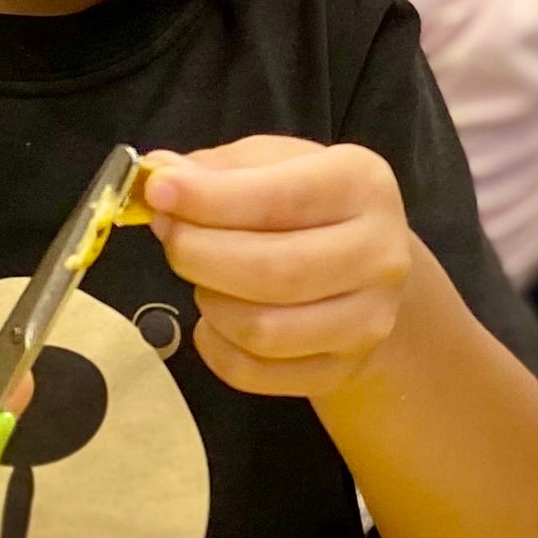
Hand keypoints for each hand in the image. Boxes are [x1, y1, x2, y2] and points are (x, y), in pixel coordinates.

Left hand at [139, 137, 421, 398]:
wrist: (368, 271)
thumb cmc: (310, 207)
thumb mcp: (273, 164)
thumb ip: (217, 169)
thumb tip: (159, 176)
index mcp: (364, 185)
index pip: (282, 198)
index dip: (211, 199)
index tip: (158, 193)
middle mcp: (380, 254)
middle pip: (274, 271)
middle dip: (200, 254)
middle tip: (170, 237)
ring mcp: (367, 320)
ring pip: (262, 330)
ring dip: (209, 302)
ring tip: (202, 278)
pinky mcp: (341, 369)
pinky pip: (255, 373)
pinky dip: (215, 347)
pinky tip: (214, 320)